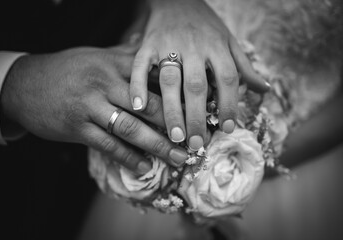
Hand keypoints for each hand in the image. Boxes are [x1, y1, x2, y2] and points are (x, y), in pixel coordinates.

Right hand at [0, 45, 187, 173]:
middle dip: (175, 125)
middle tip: (195, 140)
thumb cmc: (67, 69)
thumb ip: (125, 57)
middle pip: (148, 106)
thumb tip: (154, 56)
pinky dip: (128, 158)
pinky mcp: (77, 127)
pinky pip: (108, 145)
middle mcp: (105, 83)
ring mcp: (90, 106)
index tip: (198, 111)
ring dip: (158, 146)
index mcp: (114, 64)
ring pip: (131, 128)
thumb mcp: (97, 56)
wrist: (25, 84)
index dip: (178, 96)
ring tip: (178, 158)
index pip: (154, 80)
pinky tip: (145, 166)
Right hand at [129, 0, 268, 150]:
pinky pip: (141, 66)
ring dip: (171, 110)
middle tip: (195, 143)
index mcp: (217, 46)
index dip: (230, 104)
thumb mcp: (229, 41)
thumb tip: (264, 90)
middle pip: (197, 85)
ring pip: (170, 81)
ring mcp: (168, 46)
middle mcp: (194, 47)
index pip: (228, 78)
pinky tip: (139, 106)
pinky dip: (138, 85)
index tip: (228, 128)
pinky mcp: (148, 44)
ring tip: (174, 136)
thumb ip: (244, 66)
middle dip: (196, 116)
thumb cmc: (206, 24)